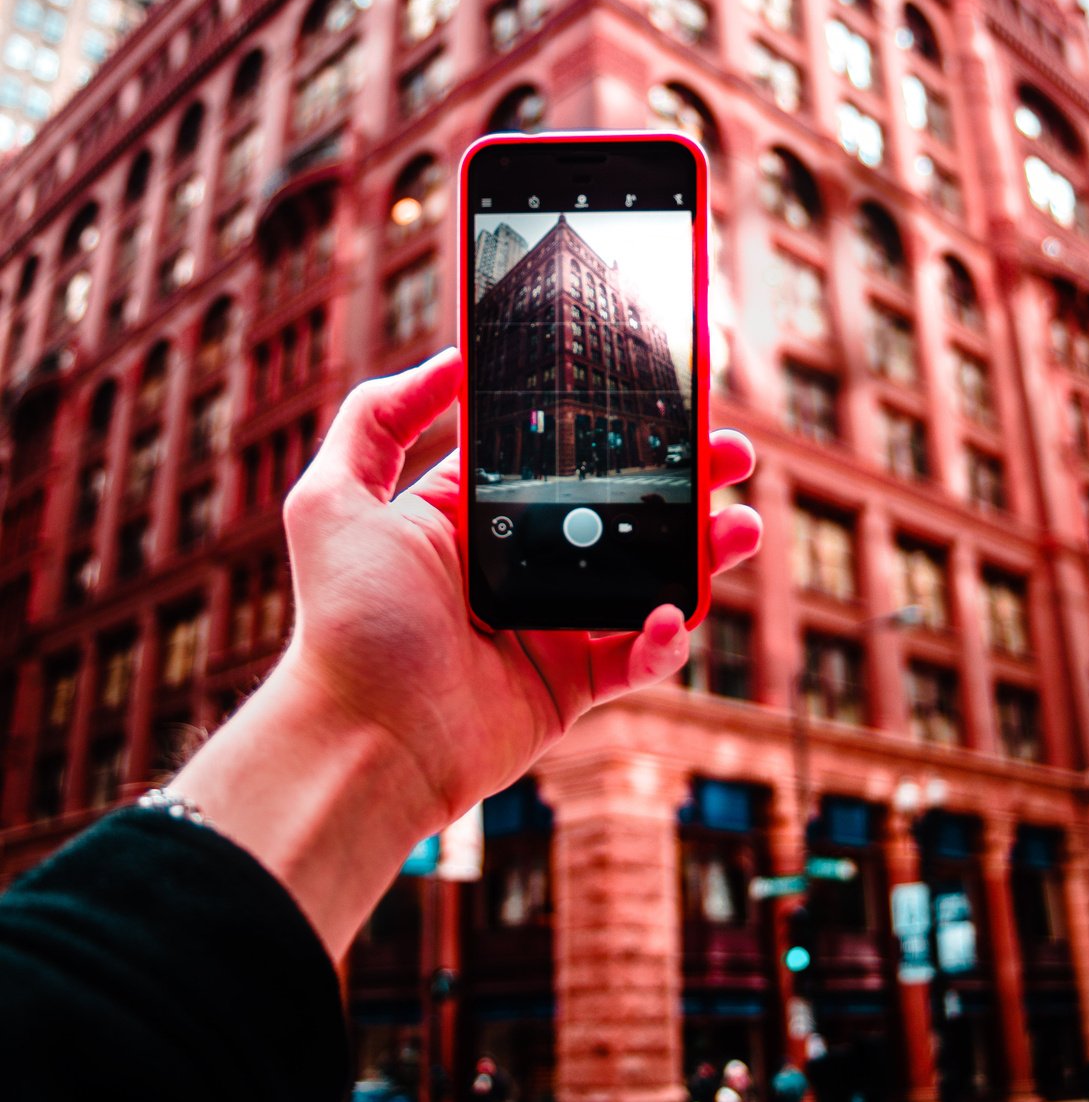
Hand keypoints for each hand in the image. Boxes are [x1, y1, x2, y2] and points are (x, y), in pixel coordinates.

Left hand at [280, 347, 760, 833]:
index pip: (555, 455)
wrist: (361, 740)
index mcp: (470, 514)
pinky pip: (636, 656)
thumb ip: (376, 418)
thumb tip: (448, 361)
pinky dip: (666, 638)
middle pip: (617, 509)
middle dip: (679, 480)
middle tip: (731, 452)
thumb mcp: (333, 500)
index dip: (609, 426)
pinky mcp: (569, 685)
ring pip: (644, 576)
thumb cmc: (344, 623)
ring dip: (701, 550)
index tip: (659, 393)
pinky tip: (673, 615)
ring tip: (742, 525)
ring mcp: (548, 624)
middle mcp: (516, 563)